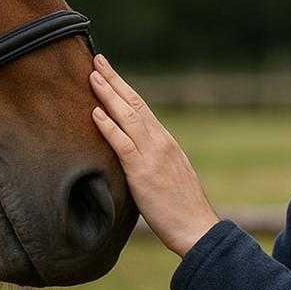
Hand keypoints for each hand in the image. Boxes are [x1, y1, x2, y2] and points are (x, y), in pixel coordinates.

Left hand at [88, 53, 220, 255]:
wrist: (197, 228)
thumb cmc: (182, 208)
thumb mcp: (168, 175)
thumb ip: (152, 161)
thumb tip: (134, 156)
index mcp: (165, 142)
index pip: (142, 108)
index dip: (124, 89)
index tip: (110, 72)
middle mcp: (160, 142)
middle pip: (134, 104)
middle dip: (114, 81)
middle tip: (97, 60)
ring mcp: (153, 155)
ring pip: (128, 118)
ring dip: (108, 96)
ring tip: (93, 77)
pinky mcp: (143, 173)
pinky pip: (123, 145)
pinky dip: (109, 127)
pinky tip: (96, 113)